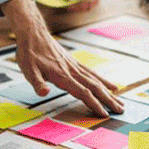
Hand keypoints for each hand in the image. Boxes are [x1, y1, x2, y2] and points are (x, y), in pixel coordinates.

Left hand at [1, 0, 123, 116]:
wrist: (33, 33)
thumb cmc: (29, 53)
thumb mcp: (28, 70)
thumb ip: (37, 83)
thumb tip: (44, 93)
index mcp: (61, 75)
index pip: (82, 92)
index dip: (94, 104)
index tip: (104, 114)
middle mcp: (72, 71)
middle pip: (95, 87)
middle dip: (108, 100)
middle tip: (121, 110)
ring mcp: (75, 66)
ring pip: (96, 81)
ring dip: (109, 93)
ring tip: (120, 102)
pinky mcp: (75, 63)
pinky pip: (92, 73)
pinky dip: (104, 81)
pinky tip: (112, 86)